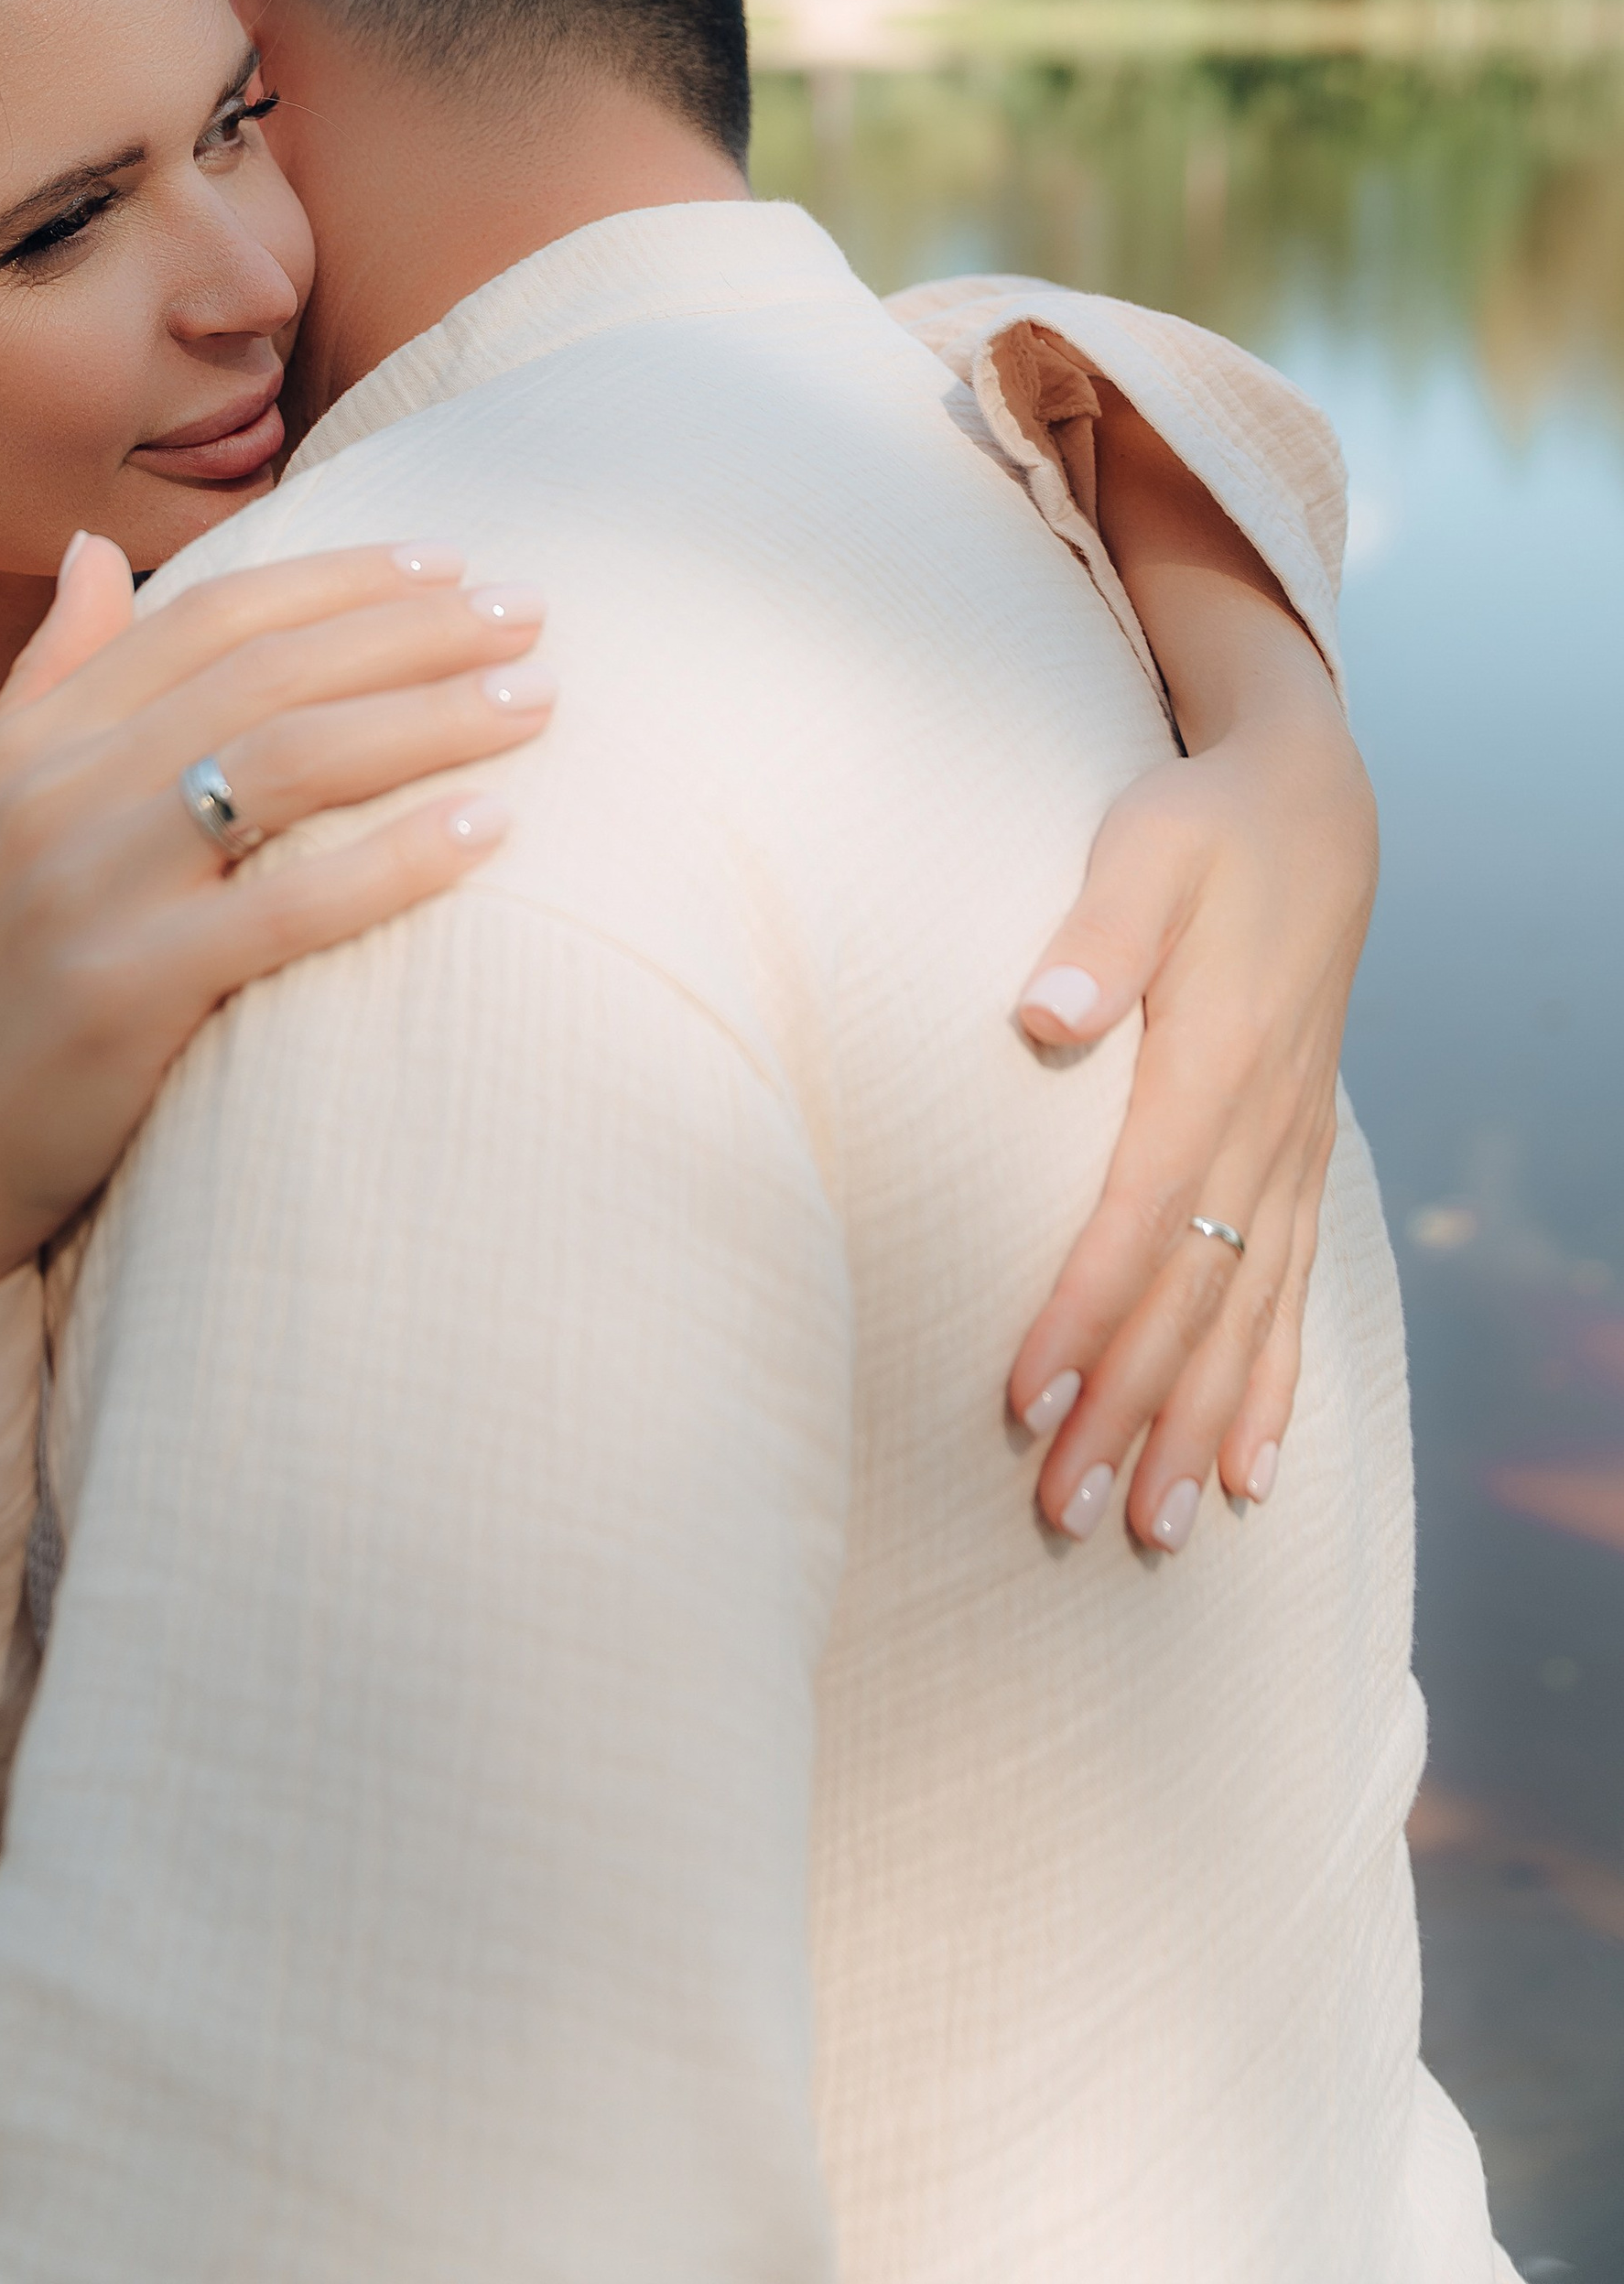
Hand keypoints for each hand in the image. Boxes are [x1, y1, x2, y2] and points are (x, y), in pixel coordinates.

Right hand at [0, 538, 550, 1386]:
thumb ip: (49, 677)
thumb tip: (97, 549)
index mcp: (34, 742)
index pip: (207, 616)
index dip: (339, 578)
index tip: (450, 562)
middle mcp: (52, 796)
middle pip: (266, 674)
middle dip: (413, 633)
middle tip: (532, 613)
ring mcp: (83, 893)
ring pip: (286, 764)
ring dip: (429, 720)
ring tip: (538, 702)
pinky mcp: (120, 996)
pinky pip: (286, 909)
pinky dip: (396, 861)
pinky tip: (491, 829)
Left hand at [1004, 673, 1376, 1551]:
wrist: (1311, 808)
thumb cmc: (1204, 828)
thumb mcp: (1145, 847)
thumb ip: (1095, 935)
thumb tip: (1038, 1015)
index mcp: (1214, 1063)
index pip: (1140, 1215)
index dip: (1083, 1311)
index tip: (1024, 1395)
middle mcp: (1262, 1127)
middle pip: (1191, 1297)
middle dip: (1129, 1410)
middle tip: (1066, 1511)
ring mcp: (1290, 1151)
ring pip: (1246, 1317)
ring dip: (1199, 1426)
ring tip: (1156, 1528)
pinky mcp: (1300, 1156)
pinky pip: (1293, 1294)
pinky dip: (1273, 1386)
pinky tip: (1254, 1471)